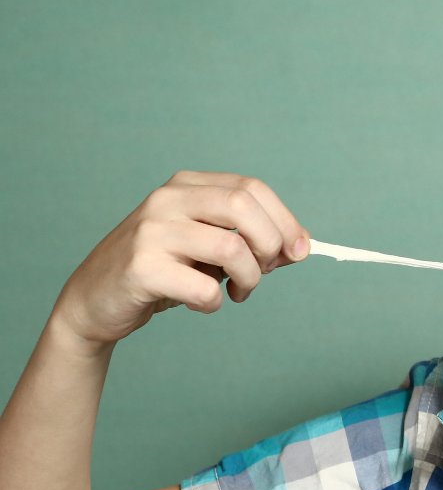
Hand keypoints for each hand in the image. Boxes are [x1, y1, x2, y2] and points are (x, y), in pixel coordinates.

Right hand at [50, 171, 310, 352]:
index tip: (300, 251)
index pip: (252, 188)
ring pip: (230, 248)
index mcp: (187, 186)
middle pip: (244, 207)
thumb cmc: (164, 272)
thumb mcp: (211, 250)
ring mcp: (152, 231)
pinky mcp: (141, 267)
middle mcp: (167, 199)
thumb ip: (253, 243)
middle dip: (270, 245)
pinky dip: (215, 302)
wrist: (94, 301)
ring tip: (237, 292)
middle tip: (265, 272)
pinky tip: (202, 303)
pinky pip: (204, 288)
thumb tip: (301, 246)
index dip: (285, 220)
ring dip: (249, 279)